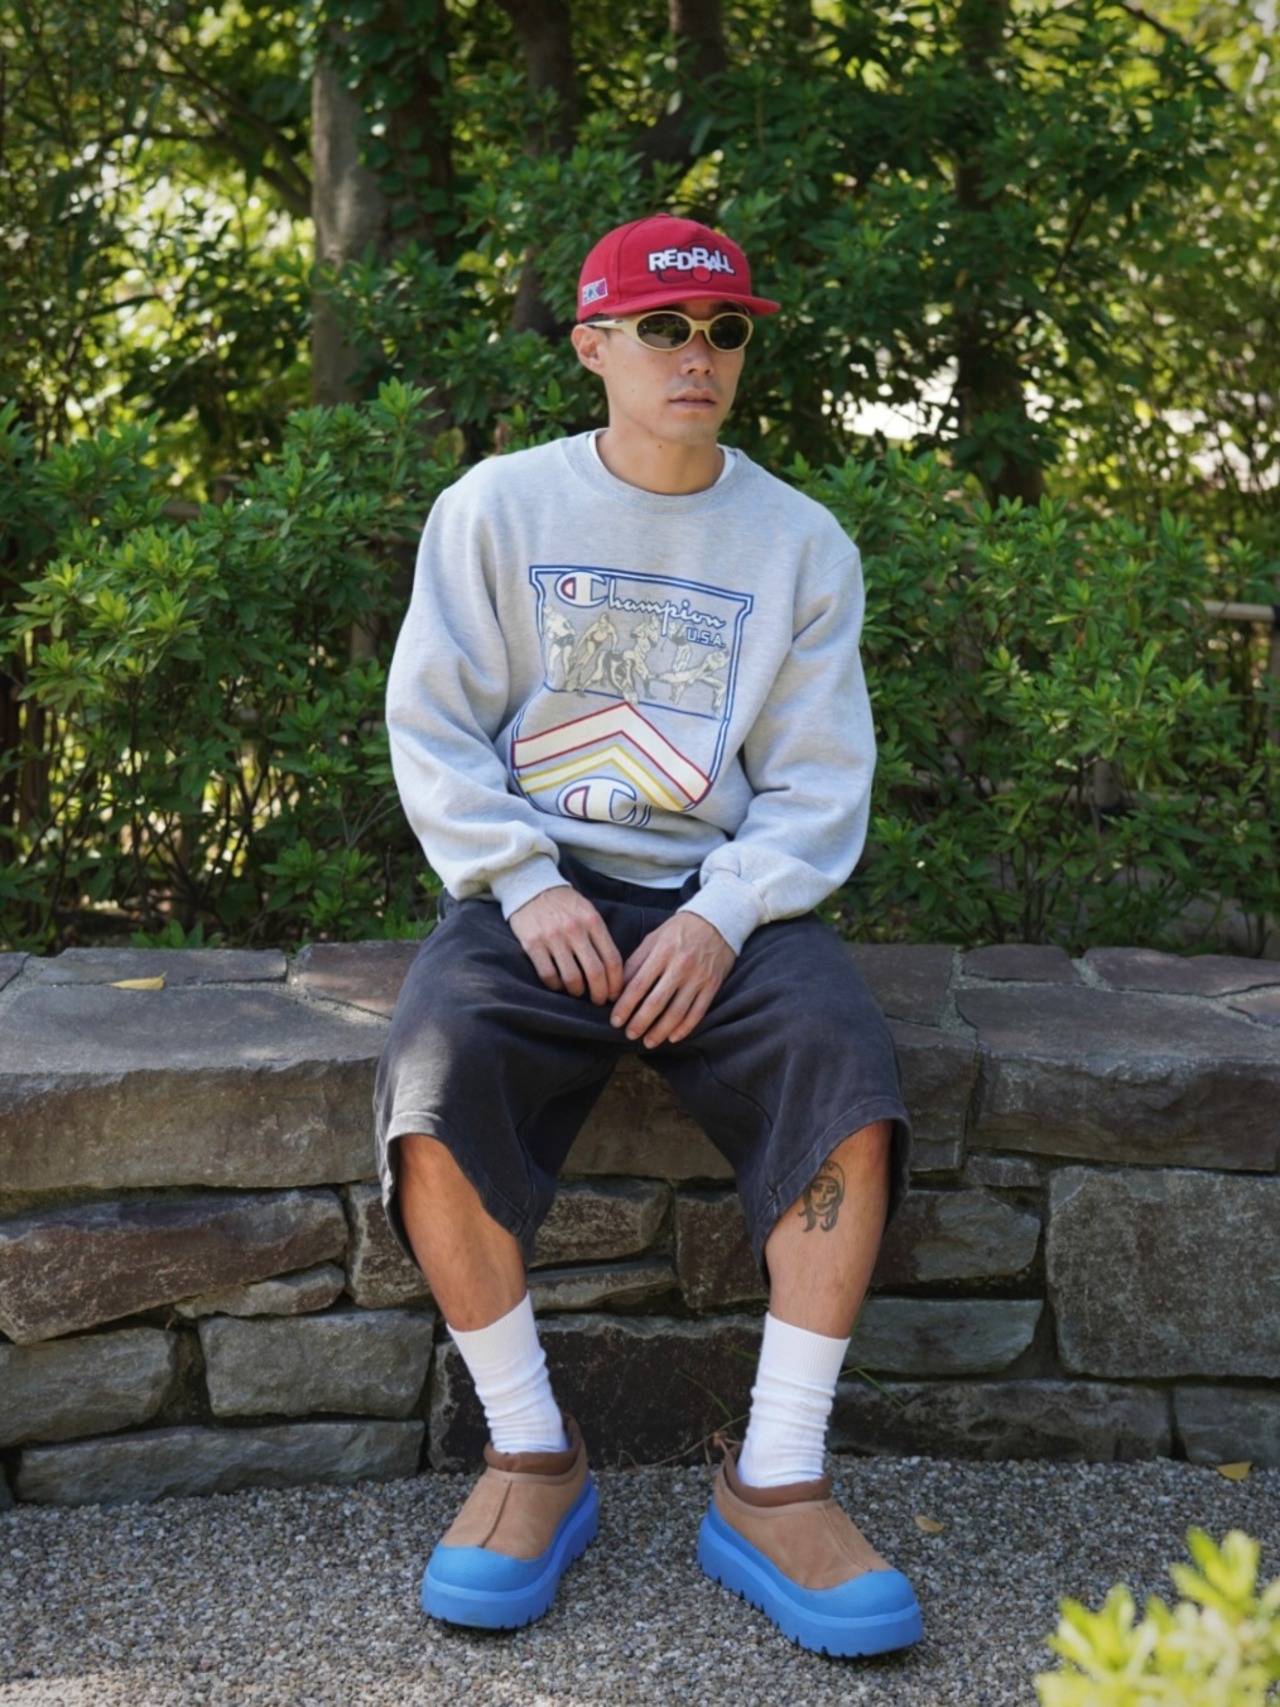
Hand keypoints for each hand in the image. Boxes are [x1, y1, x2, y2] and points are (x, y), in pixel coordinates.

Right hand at [509, 886, 623, 1004]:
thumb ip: (599, 937)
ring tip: (578, 992)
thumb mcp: (588, 912)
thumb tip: (612, 972)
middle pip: (595, 972)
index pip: (612, 959)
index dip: (616, 983)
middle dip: (600, 994)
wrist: (531, 886)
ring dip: (578, 992)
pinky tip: (558, 984)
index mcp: (593, 921)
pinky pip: (548, 975)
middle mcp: (575, 929)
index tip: (615, 995)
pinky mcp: (532, 944)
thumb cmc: (564, 904)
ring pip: (572, 978)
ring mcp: (553, 937)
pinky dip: (556, 986)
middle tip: (599, 1001)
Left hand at [610, 912, 735, 1048]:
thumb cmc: (679, 930)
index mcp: (661, 952)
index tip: (615, 1021)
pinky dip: (684, 1028)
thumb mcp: (653, 939)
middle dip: (639, 1023)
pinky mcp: (712, 986)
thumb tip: (618, 989)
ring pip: (677, 1012)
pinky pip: (697, 1013)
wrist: (718, 920)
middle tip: (628, 1035)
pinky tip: (672, 1037)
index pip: (637, 985)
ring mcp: (698, 977)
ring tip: (648, 1041)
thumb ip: (636, 962)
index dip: (624, 1006)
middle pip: (656, 1003)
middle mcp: (680, 966)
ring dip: (660, 1031)